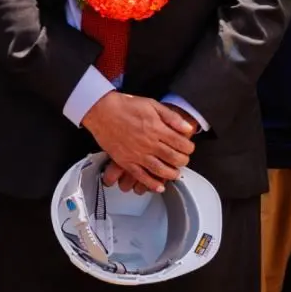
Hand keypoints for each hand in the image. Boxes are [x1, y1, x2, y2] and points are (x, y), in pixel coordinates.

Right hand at [81, 93, 195, 192]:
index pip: (181, 144)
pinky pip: (141, 176)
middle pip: (174, 158)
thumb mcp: (152, 104)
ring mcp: (137, 154)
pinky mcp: (125, 161)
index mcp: (157, 129)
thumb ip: (172, 117)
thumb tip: (187, 128)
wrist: (101, 110)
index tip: (188, 147)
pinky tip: (159, 186)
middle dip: (183, 161)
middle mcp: (149, 144)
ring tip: (174, 173)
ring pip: (160, 170)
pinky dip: (152, 184)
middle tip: (182, 159)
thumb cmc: (125, 106)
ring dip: (171, 174)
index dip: (189, 148)